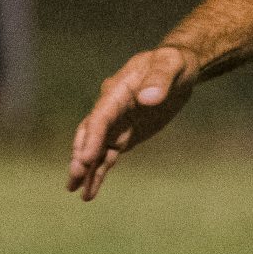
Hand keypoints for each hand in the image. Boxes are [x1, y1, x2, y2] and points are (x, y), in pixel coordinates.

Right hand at [66, 45, 200, 199]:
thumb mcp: (172, 63)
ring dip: (86, 169)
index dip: (92, 137)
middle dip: (82, 154)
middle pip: (90, 134)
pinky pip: (108, 155)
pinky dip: (99, 172)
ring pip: (96, 148)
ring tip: (75, 190)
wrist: (178, 68)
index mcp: (117, 91)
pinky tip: (90, 191)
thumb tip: (149, 99)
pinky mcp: (125, 135)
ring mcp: (116, 124)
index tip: (86, 157)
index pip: (100, 116)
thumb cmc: (174, 62)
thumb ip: (160, 79)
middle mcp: (111, 109)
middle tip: (75, 176)